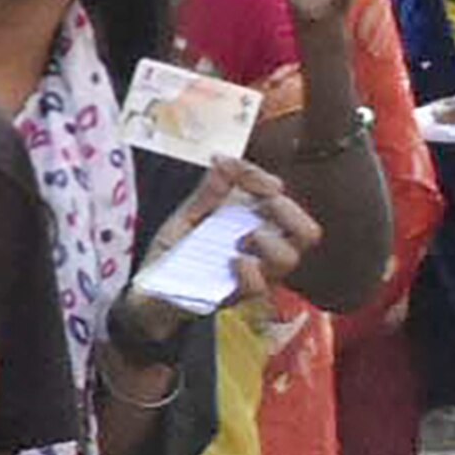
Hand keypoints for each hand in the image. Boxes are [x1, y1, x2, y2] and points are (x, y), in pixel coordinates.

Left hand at [149, 153, 320, 310]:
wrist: (147, 294)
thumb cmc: (174, 254)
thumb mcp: (187, 217)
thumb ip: (207, 192)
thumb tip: (222, 159)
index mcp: (256, 224)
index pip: (282, 198)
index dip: (264, 179)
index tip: (239, 173)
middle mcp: (263, 250)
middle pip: (307, 232)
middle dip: (288, 211)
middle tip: (261, 206)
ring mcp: (253, 275)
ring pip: (289, 258)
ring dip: (270, 241)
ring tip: (242, 238)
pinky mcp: (235, 296)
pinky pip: (258, 286)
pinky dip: (249, 270)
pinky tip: (232, 260)